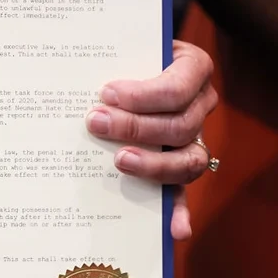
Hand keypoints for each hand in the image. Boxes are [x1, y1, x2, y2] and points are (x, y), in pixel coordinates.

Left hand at [85, 40, 217, 239]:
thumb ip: (111, 60)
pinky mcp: (178, 164)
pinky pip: (183, 190)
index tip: (107, 92)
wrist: (130, 59)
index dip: (144, 95)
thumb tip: (78, 84)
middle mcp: (200, 104)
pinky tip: (174, 230)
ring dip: (153, 165)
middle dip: (135, 127)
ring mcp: (193, 137)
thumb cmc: (121, 55)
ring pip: (188, 160)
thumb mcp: (121, 47)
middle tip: (95, 123)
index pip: (177, 87)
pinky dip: (181, 212)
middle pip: (180, 125)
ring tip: (119, 162)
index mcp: (192, 69)